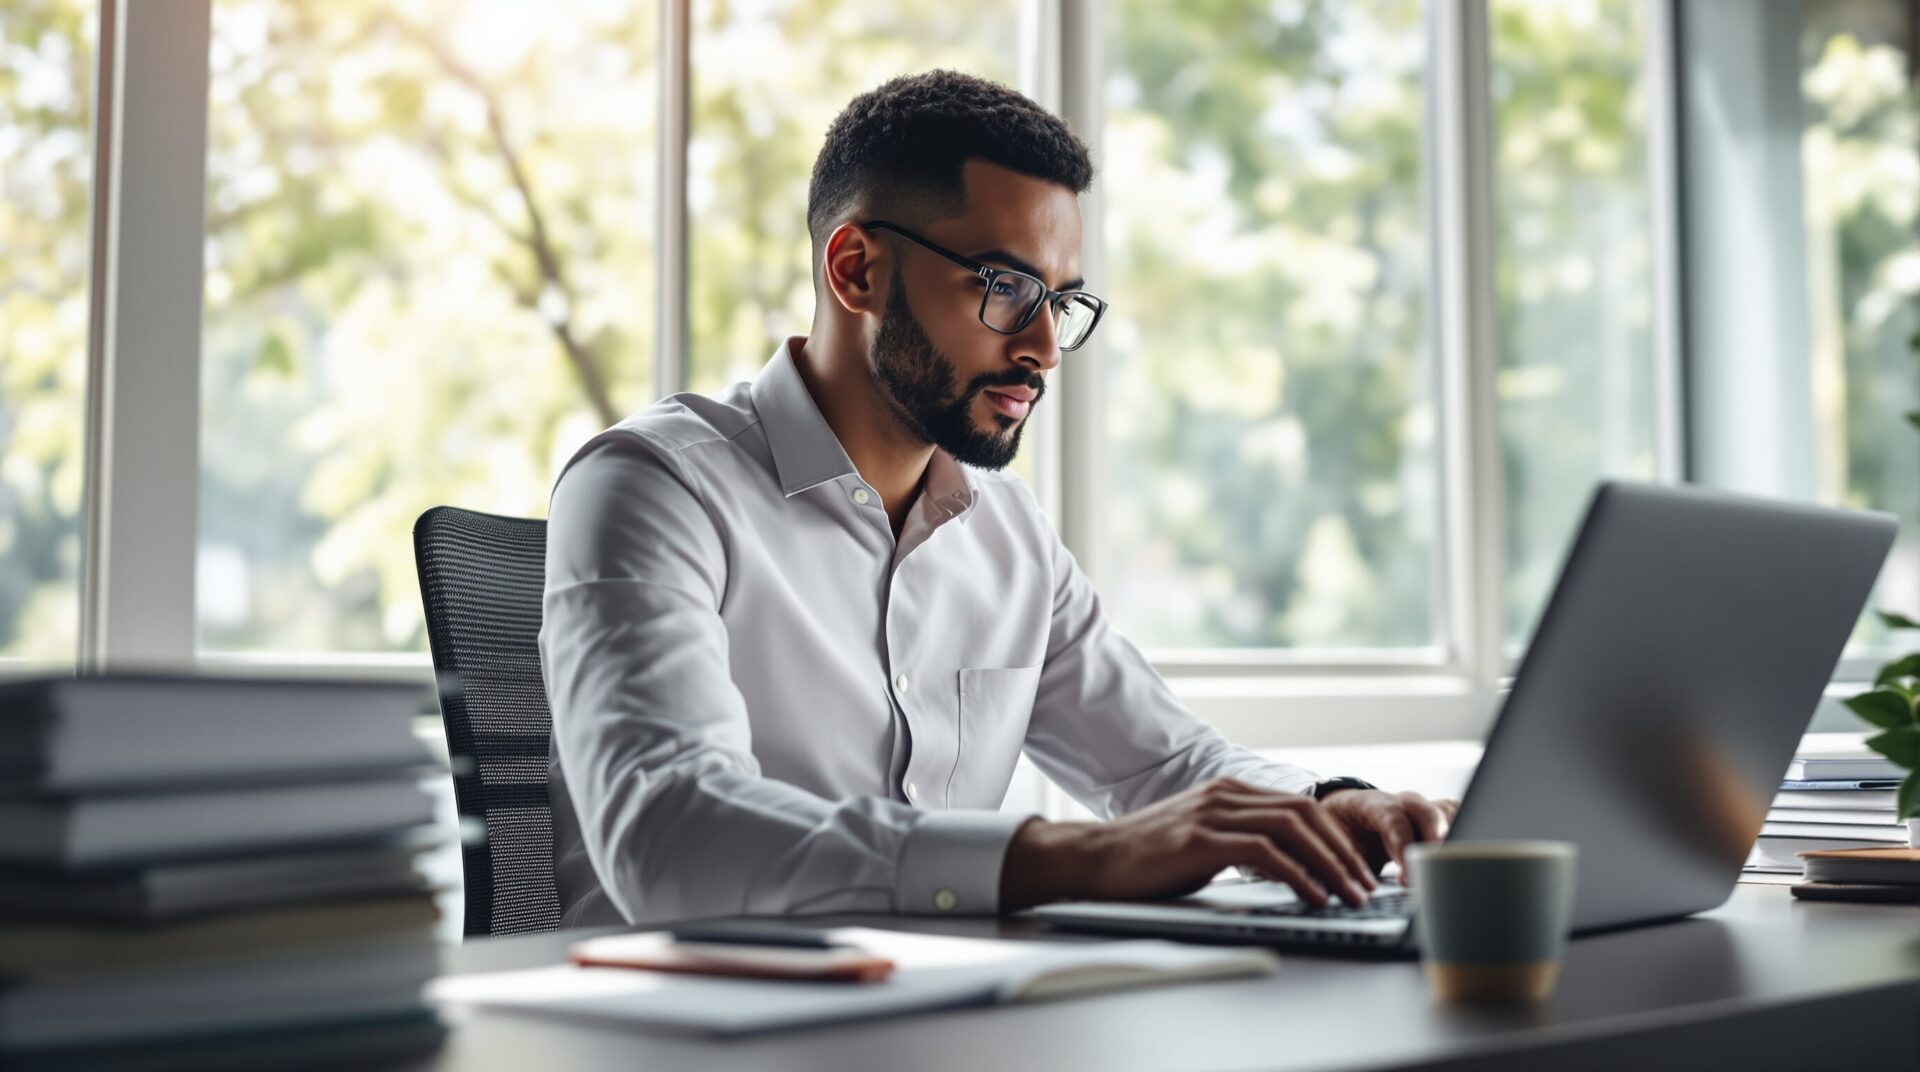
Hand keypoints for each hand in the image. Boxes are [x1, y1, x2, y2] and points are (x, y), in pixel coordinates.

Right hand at [999, 777, 1377, 911]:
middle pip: (1305, 813)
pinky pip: (1264, 852)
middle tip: (1366, 885)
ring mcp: (1212, 813)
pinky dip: (1297, 874)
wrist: (1093, 860)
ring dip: (1330, 865)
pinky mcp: (1200, 839)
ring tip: (1350, 895)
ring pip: (1292, 829)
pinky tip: (1313, 895)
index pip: (1300, 807)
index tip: (1357, 870)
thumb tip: (1287, 868)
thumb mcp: (1201, 842)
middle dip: (1343, 851)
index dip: (1336, 838)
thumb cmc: (1146, 859)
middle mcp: (1225, 794)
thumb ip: (1239, 842)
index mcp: (1228, 791)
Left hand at [1318, 789, 1459, 884]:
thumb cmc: (1341, 830)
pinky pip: (1459, 818)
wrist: (1346, 812)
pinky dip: (1466, 834)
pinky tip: (1467, 859)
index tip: (1407, 875)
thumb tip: (1341, 892)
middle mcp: (1402, 802)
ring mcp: (1423, 807)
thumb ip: (1344, 864)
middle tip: (1439, 870)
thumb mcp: (1336, 845)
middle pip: (1429, 813)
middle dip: (1436, 842)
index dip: (1402, 846)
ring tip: (1457, 868)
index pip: (1393, 821)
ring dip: (1455, 839)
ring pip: (1449, 814)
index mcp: (1373, 806)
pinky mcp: (1438, 817)